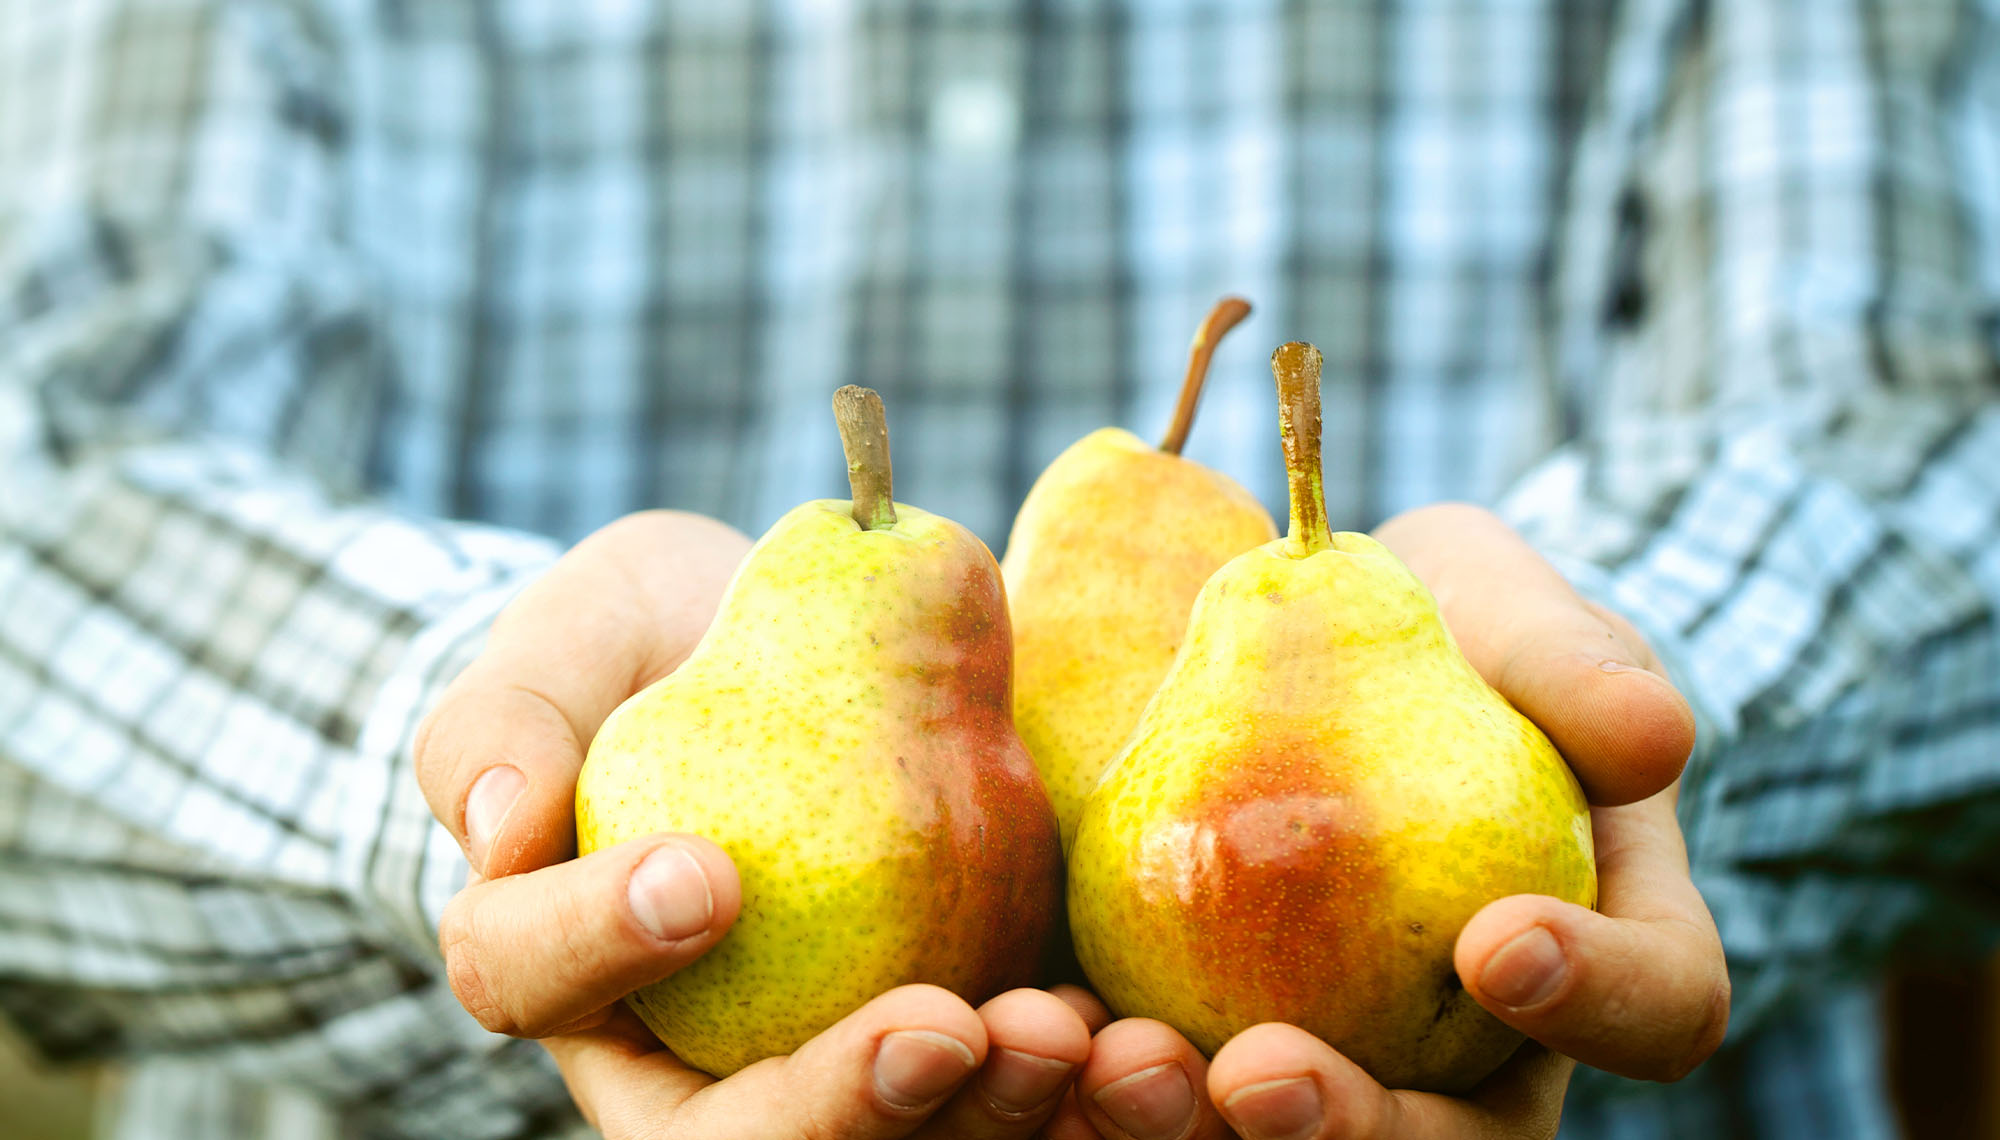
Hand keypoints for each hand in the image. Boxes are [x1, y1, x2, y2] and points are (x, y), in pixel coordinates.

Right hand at [414, 511, 1093, 1136]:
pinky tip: (1134, 1040)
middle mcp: (689, 1053)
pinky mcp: (953, 1031)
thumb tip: (495, 827)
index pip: (531, 979)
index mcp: (562, 963)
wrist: (783, 644)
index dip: (598, 946)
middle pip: (738, 1136)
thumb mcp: (565, 641)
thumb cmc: (650, 645)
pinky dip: (1072, 1089)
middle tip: (945, 1027)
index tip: (706, 874)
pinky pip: (999, 1094)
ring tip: (1062, 1039)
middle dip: (846, 1108)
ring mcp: (829, 1057)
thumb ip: (505, 720)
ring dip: (985, 1118)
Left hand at [1041, 504, 1727, 1139]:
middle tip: (1260, 1078)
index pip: (1654, 1008)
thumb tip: (1652, 738)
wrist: (1338, 646)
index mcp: (1604, 952)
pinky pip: (1171, 1077)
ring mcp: (1348, 1052)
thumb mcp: (1525, 622)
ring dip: (1201, 1129)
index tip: (1494, 941)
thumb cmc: (1460, 638)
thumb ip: (1574, 667)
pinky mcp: (1215, 1027)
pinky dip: (1098, 1081)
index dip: (1595, 999)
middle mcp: (1484, 1044)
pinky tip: (1035, 1038)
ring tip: (1121, 1069)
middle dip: (1354, 1130)